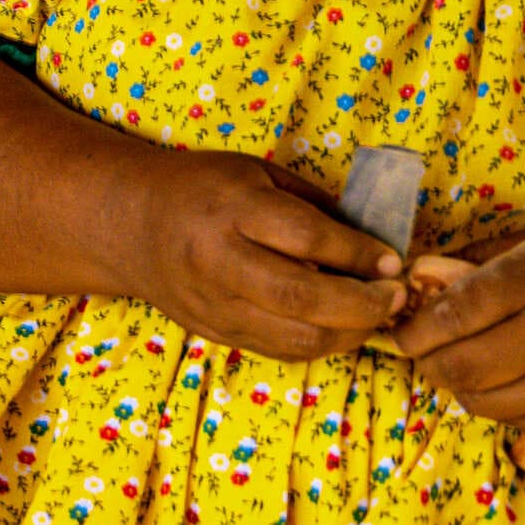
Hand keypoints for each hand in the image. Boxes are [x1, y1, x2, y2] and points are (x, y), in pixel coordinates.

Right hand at [111, 148, 405, 360]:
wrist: (129, 223)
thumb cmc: (203, 189)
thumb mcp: (257, 175)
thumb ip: (312, 208)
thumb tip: (375, 245)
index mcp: (230, 209)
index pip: (306, 238)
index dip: (358, 255)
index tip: (391, 261)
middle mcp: (217, 260)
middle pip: (302, 297)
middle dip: (363, 304)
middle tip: (396, 297)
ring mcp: (213, 303)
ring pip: (295, 337)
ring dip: (348, 333)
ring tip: (375, 316)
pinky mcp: (214, 331)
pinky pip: (279, 349)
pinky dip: (320, 344)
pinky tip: (340, 327)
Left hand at [397, 225, 524, 443]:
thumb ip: (490, 260)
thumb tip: (425, 278)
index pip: (458, 312)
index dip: (417, 327)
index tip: (402, 328)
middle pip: (462, 364)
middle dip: (427, 361)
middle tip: (421, 351)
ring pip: (483, 401)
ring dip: (456, 387)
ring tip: (456, 366)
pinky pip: (516, 420)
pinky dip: (493, 404)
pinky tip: (499, 382)